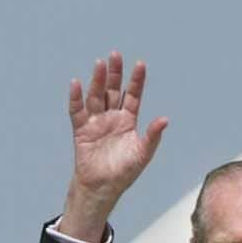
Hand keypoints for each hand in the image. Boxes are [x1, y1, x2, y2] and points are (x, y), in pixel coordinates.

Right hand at [60, 51, 168, 241]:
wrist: (104, 187)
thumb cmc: (125, 171)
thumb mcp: (143, 153)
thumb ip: (152, 136)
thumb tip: (165, 119)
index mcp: (128, 121)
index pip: (133, 96)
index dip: (136, 81)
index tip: (140, 64)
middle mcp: (112, 117)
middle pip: (113, 90)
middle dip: (115, 74)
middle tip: (116, 55)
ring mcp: (96, 121)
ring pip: (96, 96)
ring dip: (98, 81)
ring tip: (100, 64)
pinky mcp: (81, 129)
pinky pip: (77, 111)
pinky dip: (76, 98)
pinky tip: (76, 83)